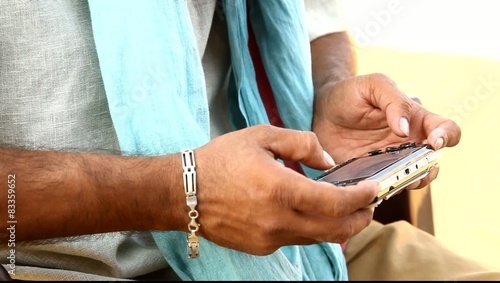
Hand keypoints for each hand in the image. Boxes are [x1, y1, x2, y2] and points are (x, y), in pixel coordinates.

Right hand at [194, 124, 378, 254]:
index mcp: (280, 190)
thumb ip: (301, 143)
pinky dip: (311, 228)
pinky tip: (309, 213)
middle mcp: (277, 221)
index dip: (361, 198)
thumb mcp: (261, 136)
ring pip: (317, 238)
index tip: (374, 190)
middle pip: (335, 230)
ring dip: (338, 226)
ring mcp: (269, 238)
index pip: (336, 203)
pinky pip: (295, 239)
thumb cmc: (220, 160)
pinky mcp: (260, 247)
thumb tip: (328, 161)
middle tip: (370, 205)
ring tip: (346, 209)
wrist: (184, 192)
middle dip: (360, 219)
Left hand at [312, 73, 460, 188]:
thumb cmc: (351, 93)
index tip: (434, 143)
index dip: (447, 137)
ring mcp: (389, 161)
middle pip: (432, 163)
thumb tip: (406, 130)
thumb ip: (394, 101)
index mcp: (415, 120)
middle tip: (413, 167)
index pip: (446, 130)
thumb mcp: (373, 85)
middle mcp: (407, 144)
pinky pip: (383, 187)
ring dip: (408, 182)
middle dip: (428, 169)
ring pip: (411, 180)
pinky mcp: (369, 174)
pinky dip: (382, 189)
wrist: (320, 109)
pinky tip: (373, 185)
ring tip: (395, 179)